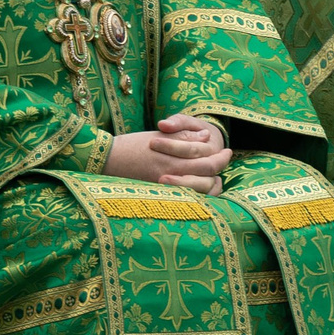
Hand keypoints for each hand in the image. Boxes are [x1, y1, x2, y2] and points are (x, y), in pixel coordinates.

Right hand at [105, 113, 230, 193]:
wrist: (106, 160)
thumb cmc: (133, 145)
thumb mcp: (160, 135)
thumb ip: (184, 136)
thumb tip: (207, 137)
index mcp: (173, 156)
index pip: (206, 157)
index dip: (220, 156)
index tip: (227, 151)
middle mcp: (172, 173)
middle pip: (208, 174)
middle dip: (221, 168)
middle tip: (226, 160)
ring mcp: (166, 188)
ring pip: (201, 190)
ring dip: (213, 184)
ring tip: (217, 177)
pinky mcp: (160, 197)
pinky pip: (187, 199)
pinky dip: (199, 195)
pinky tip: (202, 189)